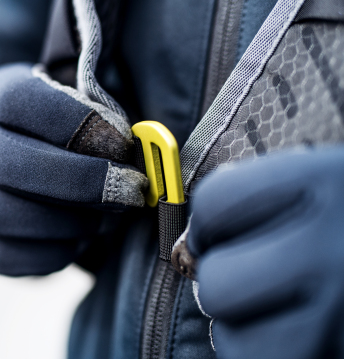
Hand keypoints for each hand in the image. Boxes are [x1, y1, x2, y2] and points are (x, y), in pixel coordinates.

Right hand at [0, 63, 146, 275]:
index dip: (71, 121)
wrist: (30, 168)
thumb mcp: (84, 112)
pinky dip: (53, 252)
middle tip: (129, 191)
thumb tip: (142, 151)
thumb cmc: (69, 137)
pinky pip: (4, 256)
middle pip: (2, 162)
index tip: (123, 141)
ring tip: (107, 219)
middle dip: (76, 180)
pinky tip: (80, 238)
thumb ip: (104, 123)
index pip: (14, 100)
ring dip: (66, 221)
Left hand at [187, 147, 343, 358]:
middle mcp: (336, 248)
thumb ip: (275, 198)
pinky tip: (304, 337)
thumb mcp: (337, 185)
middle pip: (217, 280)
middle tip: (260, 280)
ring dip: (248, 331)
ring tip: (290, 315)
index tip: (222, 233)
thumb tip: (194, 245)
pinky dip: (271, 354)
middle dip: (227, 284)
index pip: (215, 201)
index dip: (209, 222)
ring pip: (234, 341)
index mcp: (332, 181)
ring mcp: (342, 316)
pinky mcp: (338, 355)